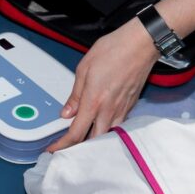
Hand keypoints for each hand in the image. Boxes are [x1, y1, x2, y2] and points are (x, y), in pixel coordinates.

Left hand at [47, 19, 159, 151]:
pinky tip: (100, 125)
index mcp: (94, 102)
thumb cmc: (114, 50)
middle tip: (67, 148)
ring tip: (83, 140)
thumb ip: (75, 95)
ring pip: (108, 135)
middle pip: (94, 141)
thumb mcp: (84, 69)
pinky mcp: (131, 105)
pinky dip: (107, 130)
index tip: (53, 149)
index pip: (76, 134)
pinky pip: (118, 125)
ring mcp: (122, 109)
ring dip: (94, 140)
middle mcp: (109, 110)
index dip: (62, 146)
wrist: (142, 43)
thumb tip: (66, 113)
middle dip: (79, 148)